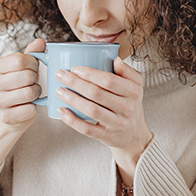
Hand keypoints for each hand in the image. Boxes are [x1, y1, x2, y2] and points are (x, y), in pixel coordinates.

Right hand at [0, 38, 44, 131]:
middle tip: (32, 81)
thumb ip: (32, 52)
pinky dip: (34, 107)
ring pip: (29, 93)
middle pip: (27, 76)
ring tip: (32, 92)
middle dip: (35, 79)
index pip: (20, 60)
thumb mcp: (24, 65)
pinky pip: (29, 109)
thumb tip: (40, 42)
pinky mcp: (6, 117)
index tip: (33, 67)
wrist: (11, 109)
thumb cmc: (19, 83)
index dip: (33, 63)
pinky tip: (28, 104)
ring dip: (36, 92)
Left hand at [55, 57, 152, 183]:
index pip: (109, 80)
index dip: (90, 73)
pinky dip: (72, 120)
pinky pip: (87, 129)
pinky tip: (62, 110)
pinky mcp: (106, 136)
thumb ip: (126, 71)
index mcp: (133, 91)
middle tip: (61, 75)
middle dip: (76, 83)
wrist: (134, 134)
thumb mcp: (135, 85)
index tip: (75, 68)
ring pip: (91, 110)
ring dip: (72, 99)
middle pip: (97, 94)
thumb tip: (116, 59)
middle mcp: (126, 108)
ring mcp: (116, 123)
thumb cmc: (130, 103)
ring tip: (59, 90)